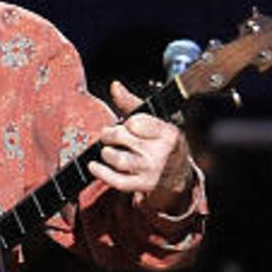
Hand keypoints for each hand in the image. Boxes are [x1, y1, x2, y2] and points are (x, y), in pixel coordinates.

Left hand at [87, 81, 192, 214]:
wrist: (177, 173)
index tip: (128, 125)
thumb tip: (114, 86)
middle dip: (110, 135)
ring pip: (117, 159)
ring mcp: (150, 171)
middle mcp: (160, 153)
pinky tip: (94, 166)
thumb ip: (132, 103)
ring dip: (106, 153)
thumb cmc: (160, 141)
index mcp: (167, 133)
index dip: (127, 122)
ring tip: (107, 150)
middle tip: (108, 135)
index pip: (135, 122)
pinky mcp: (141, 186)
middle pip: (122, 138)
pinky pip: (116, 180)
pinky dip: (100, 173)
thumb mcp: (153, 120)